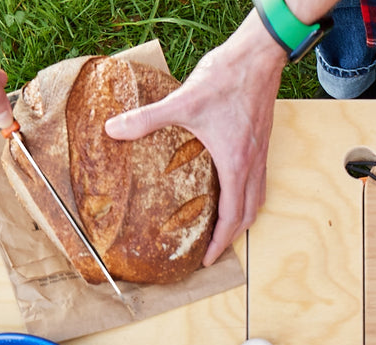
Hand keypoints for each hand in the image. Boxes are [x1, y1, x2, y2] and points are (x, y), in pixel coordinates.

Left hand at [103, 15, 286, 265]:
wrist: (259, 53)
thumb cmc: (227, 78)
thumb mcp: (183, 101)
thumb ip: (146, 119)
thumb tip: (113, 129)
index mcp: (235, 164)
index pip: (231, 216)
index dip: (220, 242)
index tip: (208, 260)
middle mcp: (252, 163)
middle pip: (249, 214)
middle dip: (231, 238)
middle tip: (213, 252)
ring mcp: (261, 153)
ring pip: (258, 198)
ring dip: (242, 218)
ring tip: (224, 230)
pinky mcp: (262, 141)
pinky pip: (259, 180)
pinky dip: (247, 196)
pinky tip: (231, 191)